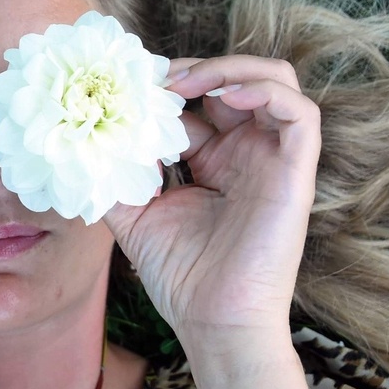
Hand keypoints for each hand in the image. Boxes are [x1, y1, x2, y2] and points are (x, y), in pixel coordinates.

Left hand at [101, 54, 320, 349]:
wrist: (213, 320)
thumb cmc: (181, 275)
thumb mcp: (132, 214)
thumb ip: (114, 174)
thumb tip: (88, 136)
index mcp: (216, 160)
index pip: (200, 99)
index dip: (170, 83)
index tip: (133, 86)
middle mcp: (247, 152)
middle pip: (238, 77)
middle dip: (196, 67)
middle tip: (158, 79)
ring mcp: (274, 159)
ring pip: (276, 79)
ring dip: (231, 67)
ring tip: (190, 83)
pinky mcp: (296, 172)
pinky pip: (300, 112)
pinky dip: (265, 90)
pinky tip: (226, 97)